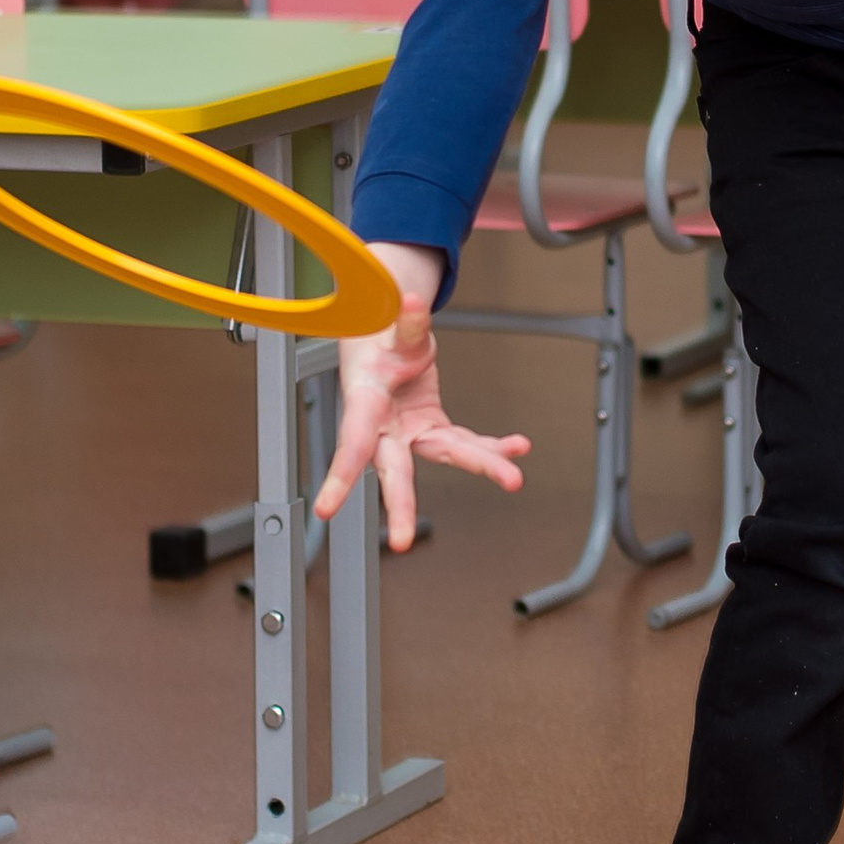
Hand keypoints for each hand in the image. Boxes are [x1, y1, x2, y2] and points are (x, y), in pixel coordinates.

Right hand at [313, 247, 530, 548]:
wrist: (383, 341)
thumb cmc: (376, 338)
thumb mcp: (390, 326)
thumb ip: (406, 322)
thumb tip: (412, 301)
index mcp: (365, 404)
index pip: (351, 444)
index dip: (339, 476)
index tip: (325, 509)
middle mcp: (386, 428)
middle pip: (395, 471)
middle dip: (402, 507)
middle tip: (404, 542)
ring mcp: (411, 433)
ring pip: (446, 454)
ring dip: (482, 465)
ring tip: (513, 476)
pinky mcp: (433, 430)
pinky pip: (466, 442)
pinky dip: (493, 445)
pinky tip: (518, 446)